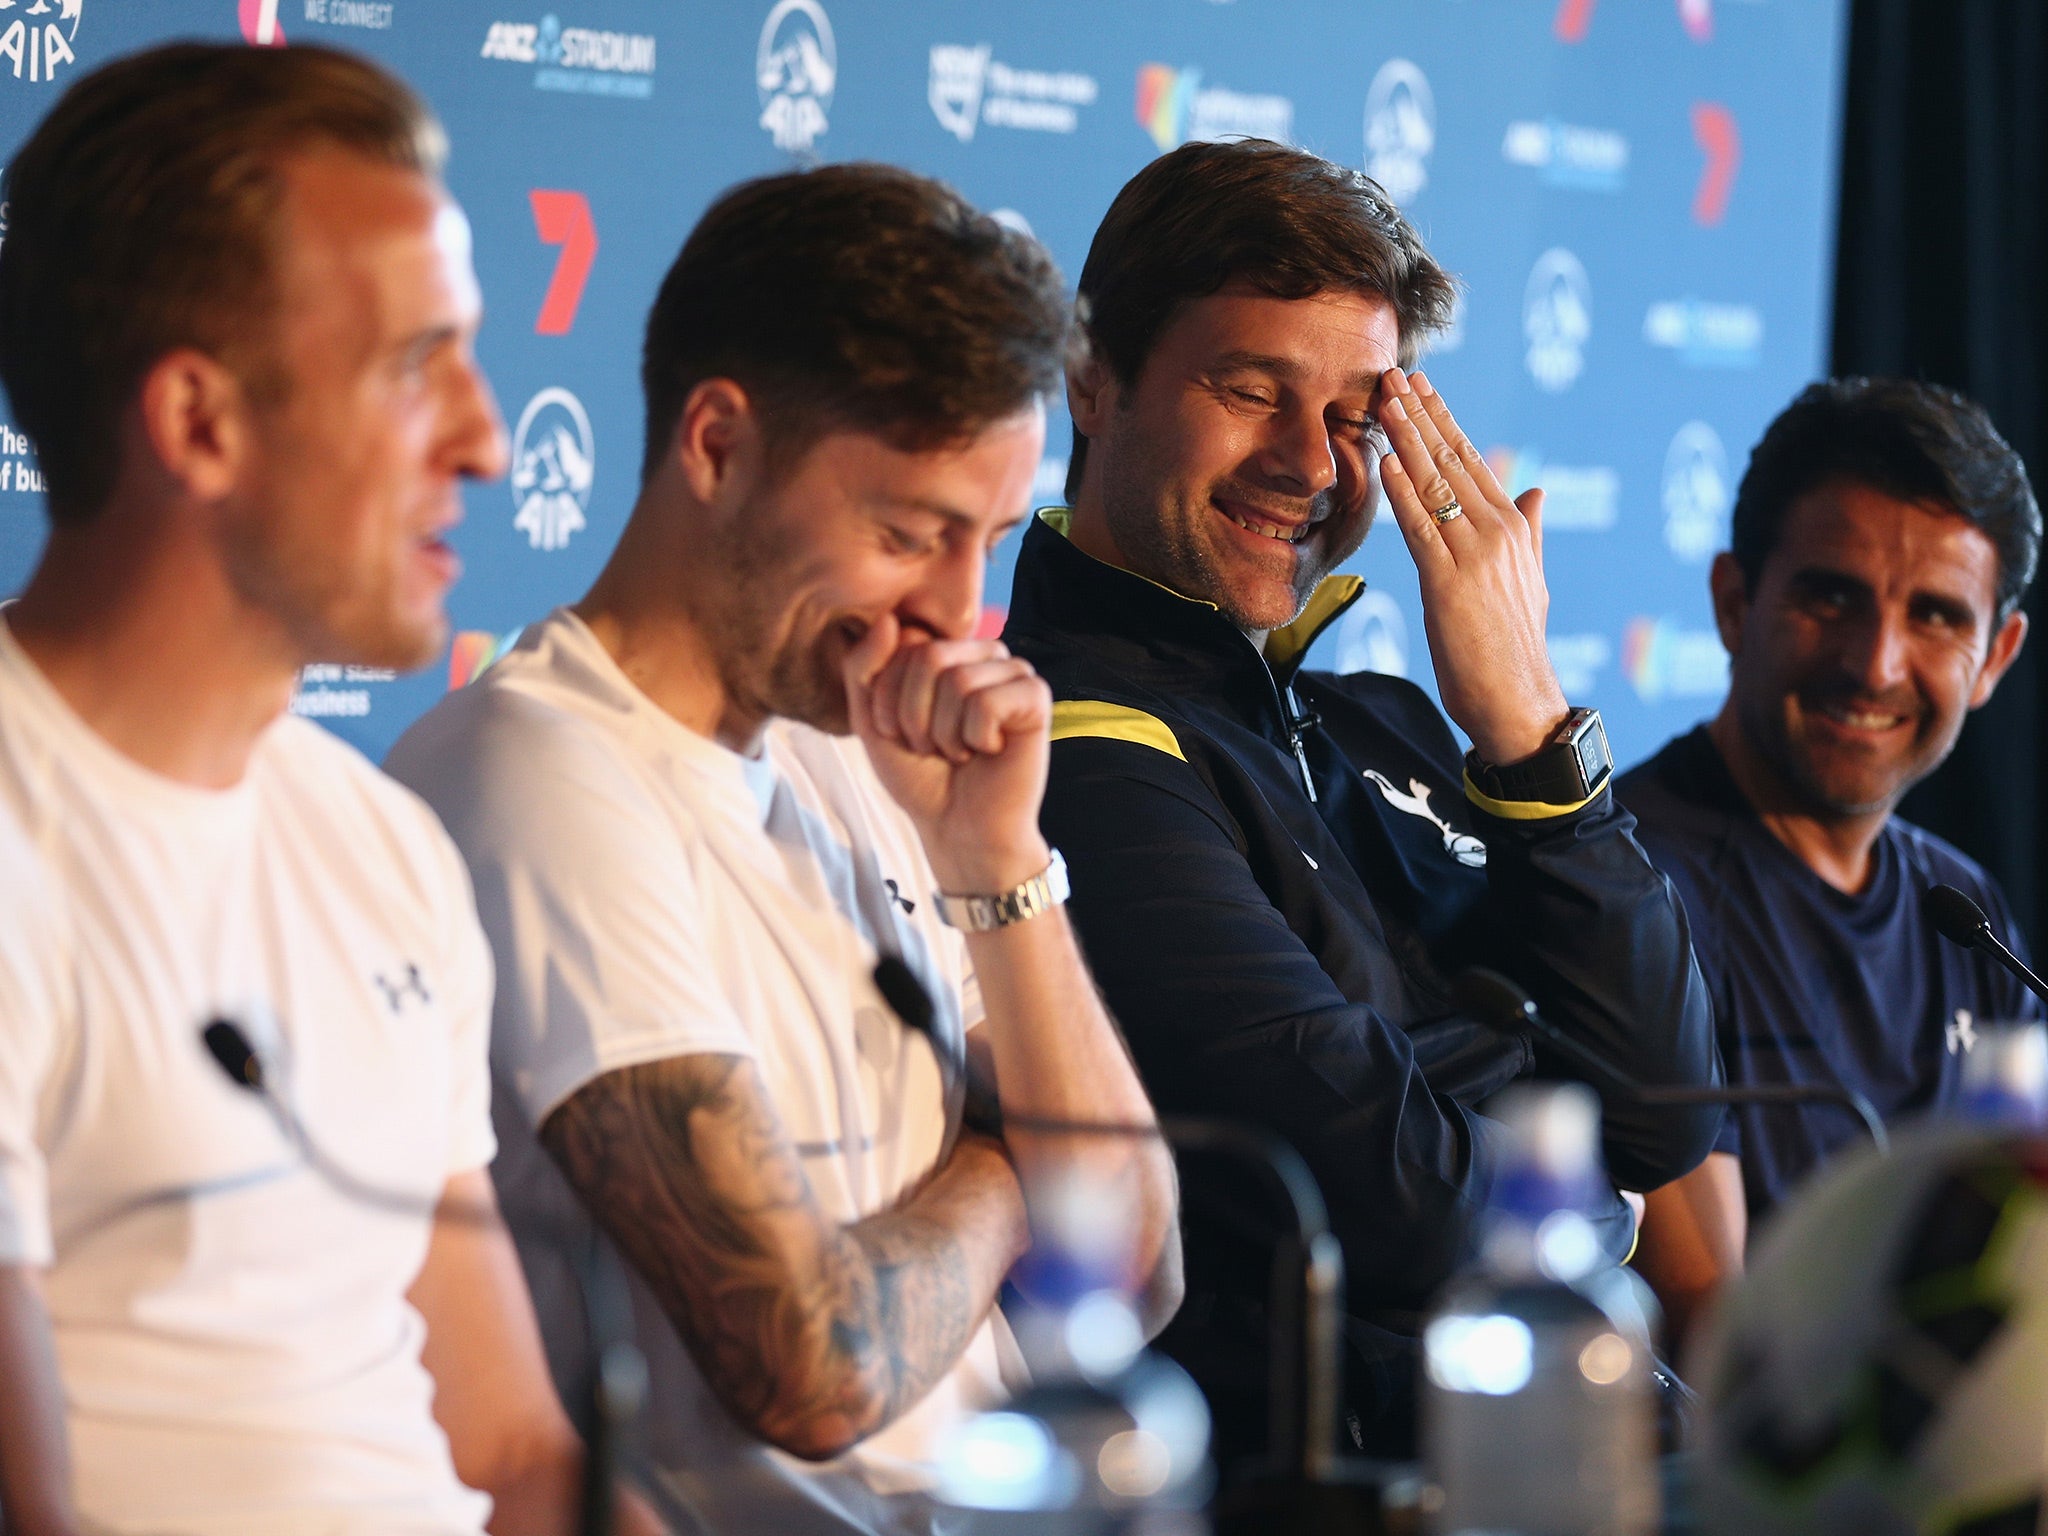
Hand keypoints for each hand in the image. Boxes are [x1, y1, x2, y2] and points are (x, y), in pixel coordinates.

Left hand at [843, 613, 1052, 891]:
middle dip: (916, 716)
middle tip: (934, 746)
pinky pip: (987, 703)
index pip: (902, 641)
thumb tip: (889, 619)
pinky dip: (976, 738)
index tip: (903, 732)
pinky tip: (990, 751)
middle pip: (928, 656)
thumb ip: (864, 667)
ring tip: (960, 751)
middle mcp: (981, 653)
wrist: (958, 828)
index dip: (889, 698)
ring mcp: (1012, 672)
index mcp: (945, 650)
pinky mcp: (1036, 697)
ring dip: (946, 733)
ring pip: (958, 681)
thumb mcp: (871, 720)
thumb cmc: (919, 775)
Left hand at [1375, 368, 1568, 765]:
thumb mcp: (1529, 581)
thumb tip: (1538, 491)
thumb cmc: (1515, 648)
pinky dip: (1401, 491)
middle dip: (1420, 414)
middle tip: (1393, 374)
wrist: (1520, 701)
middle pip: (1452, 460)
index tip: (1420, 387)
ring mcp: (1475, 554)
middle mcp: (1499, 531)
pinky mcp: (1449, 582)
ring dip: (1405, 438)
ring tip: (1382, 400)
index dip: (1443, 421)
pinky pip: (1420, 527)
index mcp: (1514, 527)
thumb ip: (1530, 532)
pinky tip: (1384, 461)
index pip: (1472, 460)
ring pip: (1434, 484)